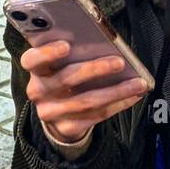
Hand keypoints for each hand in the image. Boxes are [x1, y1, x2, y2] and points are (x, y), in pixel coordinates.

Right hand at [21, 40, 148, 142]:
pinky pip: (95, 116)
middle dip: (95, 69)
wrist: (57, 114)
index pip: (32, 59)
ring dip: (116, 91)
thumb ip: (74, 51)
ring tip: (137, 83)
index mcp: (36, 69)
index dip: (47, 53)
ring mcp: (51, 112)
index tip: (66, 45)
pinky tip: (133, 96)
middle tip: (119, 62)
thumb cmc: (64, 76)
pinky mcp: (66, 127)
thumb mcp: (61, 63)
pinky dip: (118, 104)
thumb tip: (102, 41)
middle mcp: (39, 91)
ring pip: (86, 101)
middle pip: (66, 79)